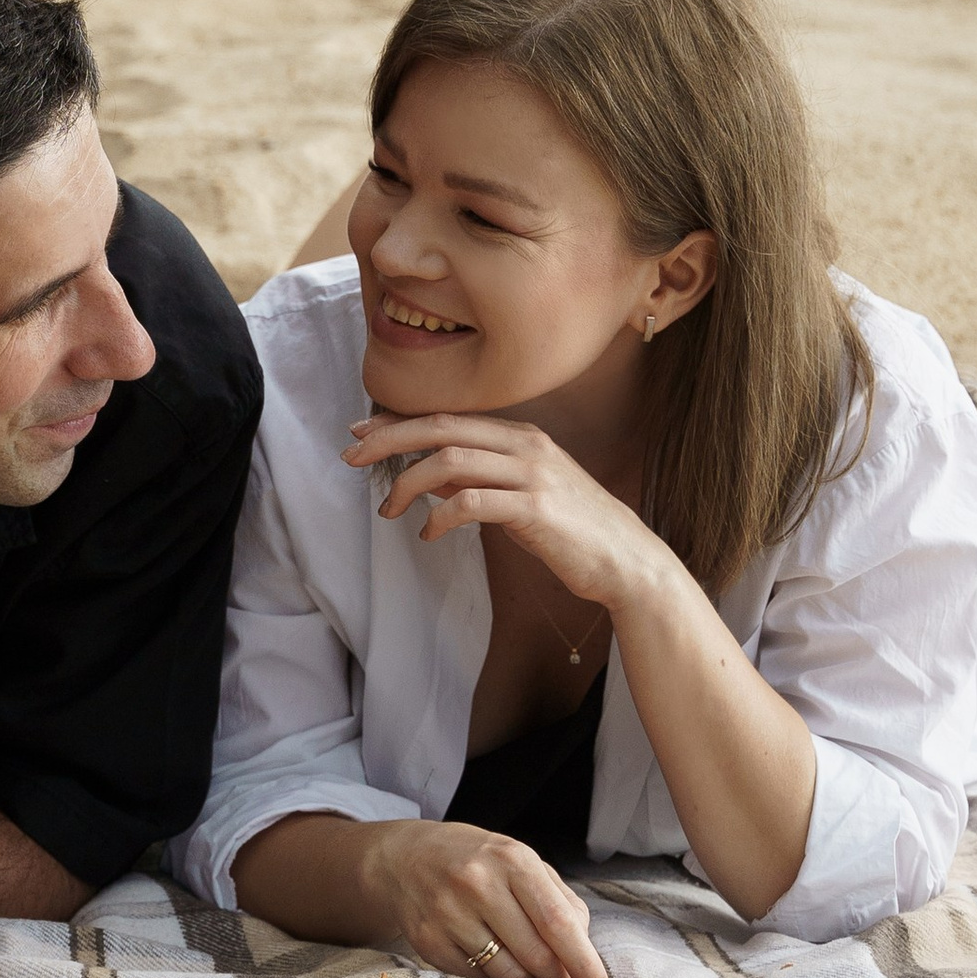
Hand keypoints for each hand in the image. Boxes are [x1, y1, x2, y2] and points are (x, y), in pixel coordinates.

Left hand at [346, 412, 656, 607]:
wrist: (625, 560)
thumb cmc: (571, 530)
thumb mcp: (520, 496)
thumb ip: (479, 480)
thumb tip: (431, 480)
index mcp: (521, 436)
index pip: (448, 417)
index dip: (399, 421)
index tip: (360, 430)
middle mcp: (526, 445)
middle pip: (442, 427)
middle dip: (390, 439)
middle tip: (350, 455)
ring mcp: (532, 474)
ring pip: (452, 459)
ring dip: (409, 482)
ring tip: (388, 508)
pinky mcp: (536, 508)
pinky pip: (472, 502)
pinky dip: (441, 515)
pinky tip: (429, 532)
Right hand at [364, 817, 612, 977]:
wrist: (405, 858)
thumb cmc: (477, 861)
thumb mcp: (521, 861)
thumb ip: (559, 900)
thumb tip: (584, 950)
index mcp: (511, 859)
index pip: (557, 921)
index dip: (583, 960)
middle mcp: (477, 884)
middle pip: (535, 953)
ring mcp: (448, 914)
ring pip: (506, 974)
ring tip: (531, 973)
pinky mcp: (429, 942)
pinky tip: (492, 962)